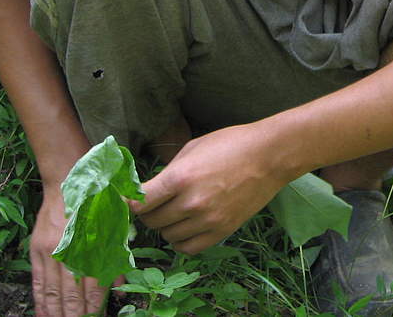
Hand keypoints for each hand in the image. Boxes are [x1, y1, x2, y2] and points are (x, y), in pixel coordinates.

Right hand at [30, 188, 108, 316]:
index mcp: (93, 243)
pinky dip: (40, 300)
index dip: (94, 305)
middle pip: (72, 293)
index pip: (93, 284)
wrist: (68, 181)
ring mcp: (51, 251)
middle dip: (75, 314)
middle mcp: (71, 250)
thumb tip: (119, 286)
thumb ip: (116, 256)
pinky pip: (37, 281)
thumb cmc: (97, 201)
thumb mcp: (115, 224)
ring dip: (57, 312)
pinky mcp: (37, 250)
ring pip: (53, 291)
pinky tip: (43, 314)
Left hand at [131, 123, 282, 254]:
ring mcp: (207, 219)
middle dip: (148, 212)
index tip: (122, 203)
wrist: (270, 156)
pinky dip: (181, 240)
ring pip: (167, 235)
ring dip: (166, 225)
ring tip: (176, 211)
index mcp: (181, 177)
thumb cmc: (232, 143)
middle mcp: (191, 202)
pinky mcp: (221, 231)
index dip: (126, 204)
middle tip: (157, 201)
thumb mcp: (193, 148)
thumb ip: (169, 171)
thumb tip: (150, 189)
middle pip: (151, 221)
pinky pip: (188, 248)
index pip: (139, 202)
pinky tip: (186, 227)